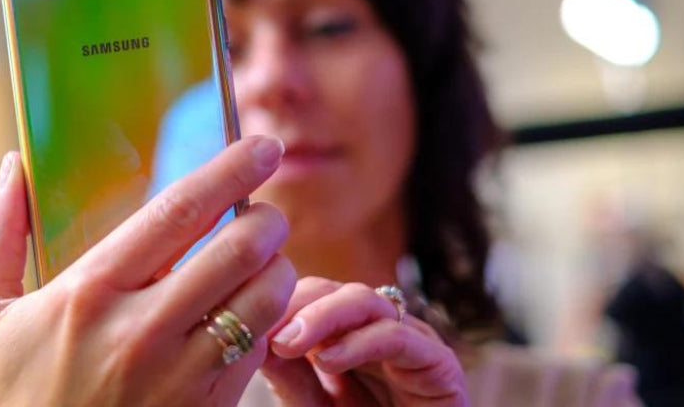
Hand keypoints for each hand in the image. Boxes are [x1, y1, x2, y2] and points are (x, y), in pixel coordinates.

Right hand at [0, 136, 296, 406]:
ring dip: (278, 268)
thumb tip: (11, 166)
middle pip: (238, 250)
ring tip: (264, 260)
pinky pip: (261, 349)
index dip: (229, 171)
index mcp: (90, 292)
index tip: (260, 147)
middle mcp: (141, 329)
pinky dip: (269, 319)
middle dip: (267, 218)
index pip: (177, 213)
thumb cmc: (16, 397)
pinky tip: (251, 310)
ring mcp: (181, 374)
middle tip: (265, 211)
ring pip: (265, 299)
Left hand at [262, 278, 466, 406]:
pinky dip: (360, 342)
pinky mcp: (439, 363)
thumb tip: (252, 336)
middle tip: (266, 329)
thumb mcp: (314, 406)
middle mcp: (378, 328)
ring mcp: (411, 340)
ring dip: (323, 316)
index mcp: (347, 332)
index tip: (245, 318)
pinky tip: (329, 360)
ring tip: (291, 343)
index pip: (309, 294)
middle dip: (295, 303)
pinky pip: (398, 336)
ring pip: (364, 301)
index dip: (278, 301)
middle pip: (333, 289)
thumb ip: (288, 375)